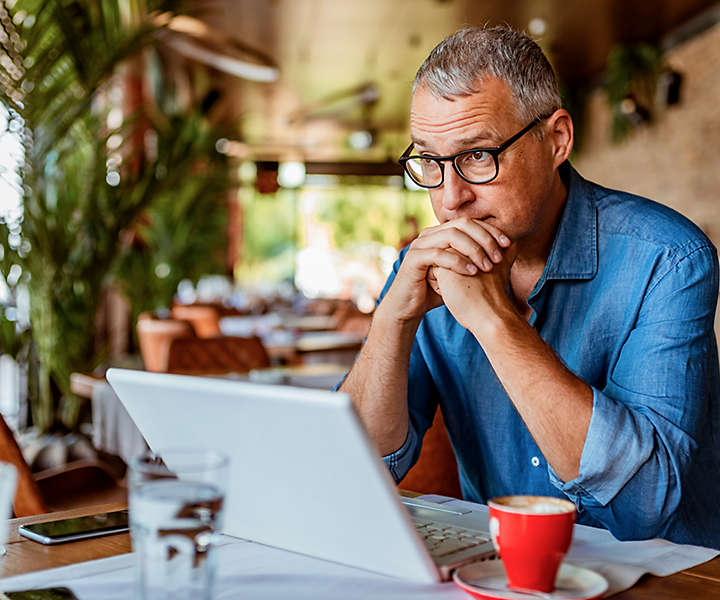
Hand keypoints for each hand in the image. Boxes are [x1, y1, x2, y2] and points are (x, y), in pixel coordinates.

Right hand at [381, 218, 511, 322]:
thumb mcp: (461, 273)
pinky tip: (472, 272)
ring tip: (488, 265)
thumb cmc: (436, 290)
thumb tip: (508, 252)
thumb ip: (477, 260)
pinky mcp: (413, 259)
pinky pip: (438, 254)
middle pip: (462, 224)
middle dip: (484, 238)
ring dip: (473, 249)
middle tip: (499, 256)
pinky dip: (458, 262)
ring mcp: (420, 245)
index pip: (470, 222)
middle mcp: (430, 234)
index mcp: (441, 233)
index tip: (508, 244)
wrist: (409, 307)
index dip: (490, 230)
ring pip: (451, 236)